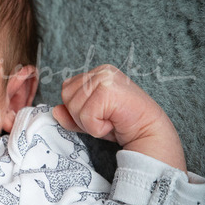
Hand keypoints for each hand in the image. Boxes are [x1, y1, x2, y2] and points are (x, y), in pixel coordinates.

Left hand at [52, 64, 186, 171]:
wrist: (148, 133)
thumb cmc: (121, 124)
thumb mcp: (89, 119)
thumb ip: (70, 115)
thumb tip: (55, 110)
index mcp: (96, 73)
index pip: (66, 90)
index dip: (78, 109)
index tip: (101, 114)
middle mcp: (101, 71)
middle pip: (67, 97)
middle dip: (82, 116)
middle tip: (106, 118)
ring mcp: (105, 78)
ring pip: (74, 107)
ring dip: (90, 123)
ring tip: (110, 120)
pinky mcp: (108, 90)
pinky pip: (86, 115)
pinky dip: (96, 127)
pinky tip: (113, 123)